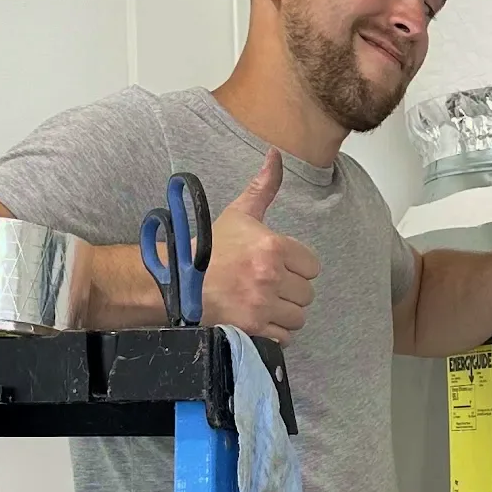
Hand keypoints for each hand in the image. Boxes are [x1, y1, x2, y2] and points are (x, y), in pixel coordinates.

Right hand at [204, 150, 320, 341]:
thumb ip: (264, 187)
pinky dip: (275, 332)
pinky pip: (284, 337)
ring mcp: (262, 305)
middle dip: (291, 291)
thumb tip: (276, 154)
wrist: (179, 280)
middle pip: (307, 294)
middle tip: (269, 286)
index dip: (298, 267)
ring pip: (298, 317)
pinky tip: (258, 317)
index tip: (279, 267)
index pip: (312, 266)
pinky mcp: (253, 329)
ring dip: (285, 313)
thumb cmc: (211, 247)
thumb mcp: (240, 213)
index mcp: (273, 247)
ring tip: (264, 303)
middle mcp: (270, 277)